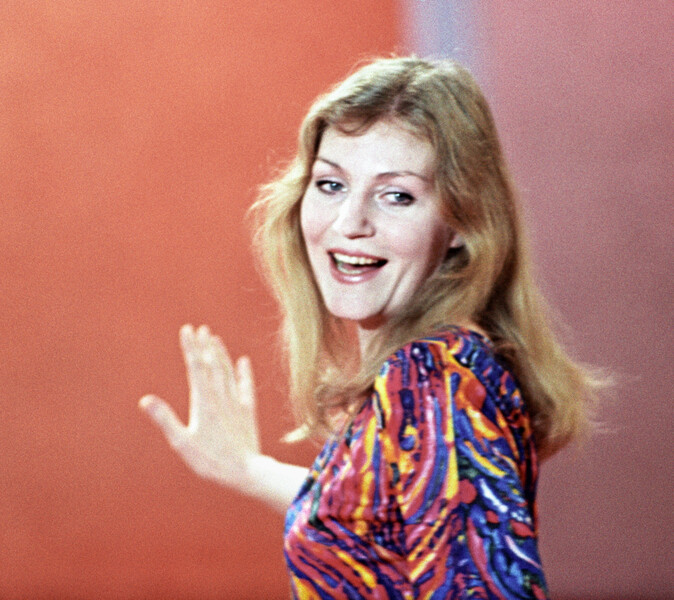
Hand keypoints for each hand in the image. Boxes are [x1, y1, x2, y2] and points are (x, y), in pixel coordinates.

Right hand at [139, 324, 260, 491]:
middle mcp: (221, 397)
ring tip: (215, 338)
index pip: (195, 367)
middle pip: (211, 365)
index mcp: (203, 402)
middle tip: (199, 328)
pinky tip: (243, 360)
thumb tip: (145, 399)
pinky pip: (246, 386)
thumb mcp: (182, 442)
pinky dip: (244, 372)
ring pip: (228, 372)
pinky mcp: (248, 412)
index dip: (190, 348)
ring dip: (220, 354)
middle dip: (204, 345)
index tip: (187, 330)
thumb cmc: (211, 461)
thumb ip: (165, 419)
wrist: (245, 472)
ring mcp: (236, 403)